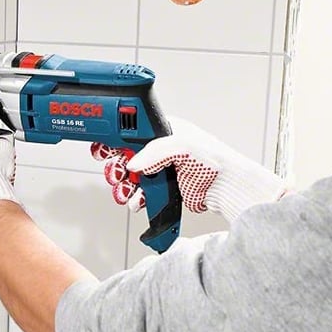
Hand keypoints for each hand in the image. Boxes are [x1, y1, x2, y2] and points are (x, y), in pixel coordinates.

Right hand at [92, 118, 286, 221]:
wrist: (227, 188)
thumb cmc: (213, 160)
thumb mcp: (182, 146)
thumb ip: (155, 151)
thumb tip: (134, 163)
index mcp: (163, 130)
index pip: (130, 129)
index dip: (114, 137)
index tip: (104, 147)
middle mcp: (159, 148)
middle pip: (125, 155)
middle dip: (117, 166)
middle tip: (117, 172)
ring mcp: (161, 169)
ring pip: (130, 176)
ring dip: (123, 185)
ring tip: (126, 190)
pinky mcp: (163, 188)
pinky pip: (141, 193)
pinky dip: (135, 199)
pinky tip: (136, 201)